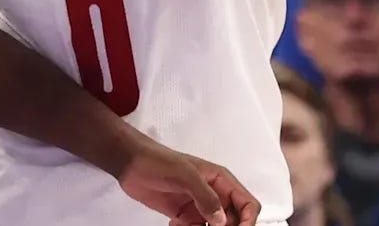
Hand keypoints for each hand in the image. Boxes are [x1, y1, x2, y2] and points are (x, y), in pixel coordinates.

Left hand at [117, 144, 259, 225]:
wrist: (130, 164)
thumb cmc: (157, 160)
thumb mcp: (184, 174)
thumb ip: (205, 196)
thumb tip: (221, 219)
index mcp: (221, 181)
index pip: (247, 204)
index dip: (248, 221)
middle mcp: (214, 195)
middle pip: (234, 221)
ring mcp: (200, 207)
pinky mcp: (185, 216)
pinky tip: (176, 225)